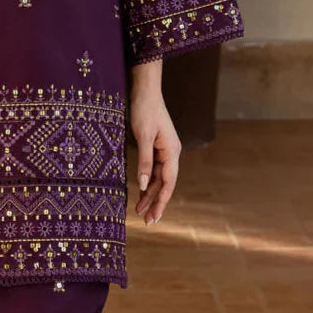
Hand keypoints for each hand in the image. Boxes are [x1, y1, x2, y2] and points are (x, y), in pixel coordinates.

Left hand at [129, 63, 180, 225]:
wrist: (145, 90)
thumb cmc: (145, 110)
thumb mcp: (143, 136)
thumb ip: (144, 161)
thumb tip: (142, 184)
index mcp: (172, 151)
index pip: (168, 182)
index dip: (161, 201)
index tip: (154, 217)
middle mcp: (170, 153)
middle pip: (164, 184)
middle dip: (156, 203)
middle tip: (148, 221)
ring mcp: (164, 151)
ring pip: (157, 178)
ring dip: (150, 194)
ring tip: (140, 211)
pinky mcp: (155, 148)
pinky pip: (153, 170)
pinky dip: (147, 182)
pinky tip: (140, 193)